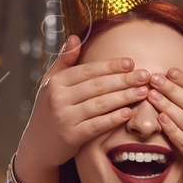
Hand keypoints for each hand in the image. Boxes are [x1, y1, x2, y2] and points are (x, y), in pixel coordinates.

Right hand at [12, 35, 150, 182]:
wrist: (37, 146)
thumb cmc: (49, 110)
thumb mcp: (51, 84)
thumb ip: (64, 61)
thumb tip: (75, 37)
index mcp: (55, 82)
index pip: (88, 70)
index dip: (111, 66)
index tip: (131, 62)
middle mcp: (58, 98)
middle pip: (98, 86)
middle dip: (124, 80)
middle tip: (145, 76)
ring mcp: (64, 118)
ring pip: (100, 104)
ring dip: (125, 97)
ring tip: (143, 92)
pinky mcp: (71, 137)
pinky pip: (97, 125)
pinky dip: (114, 119)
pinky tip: (129, 113)